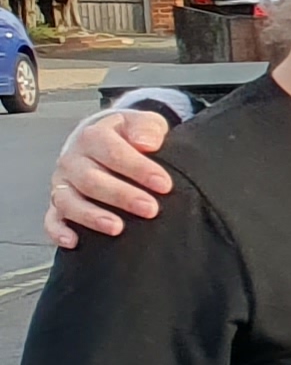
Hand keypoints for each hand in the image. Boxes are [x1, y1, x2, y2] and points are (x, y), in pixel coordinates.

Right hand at [50, 109, 174, 247]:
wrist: (103, 139)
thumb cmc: (128, 136)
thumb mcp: (143, 123)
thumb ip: (147, 128)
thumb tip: (148, 143)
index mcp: (93, 136)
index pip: (114, 152)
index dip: (139, 169)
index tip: (164, 184)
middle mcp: (73, 160)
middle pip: (91, 180)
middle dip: (122, 196)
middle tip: (150, 209)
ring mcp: (62, 183)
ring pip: (69, 200)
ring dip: (92, 216)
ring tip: (117, 228)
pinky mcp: (58, 203)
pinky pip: (52, 218)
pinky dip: (59, 231)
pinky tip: (74, 241)